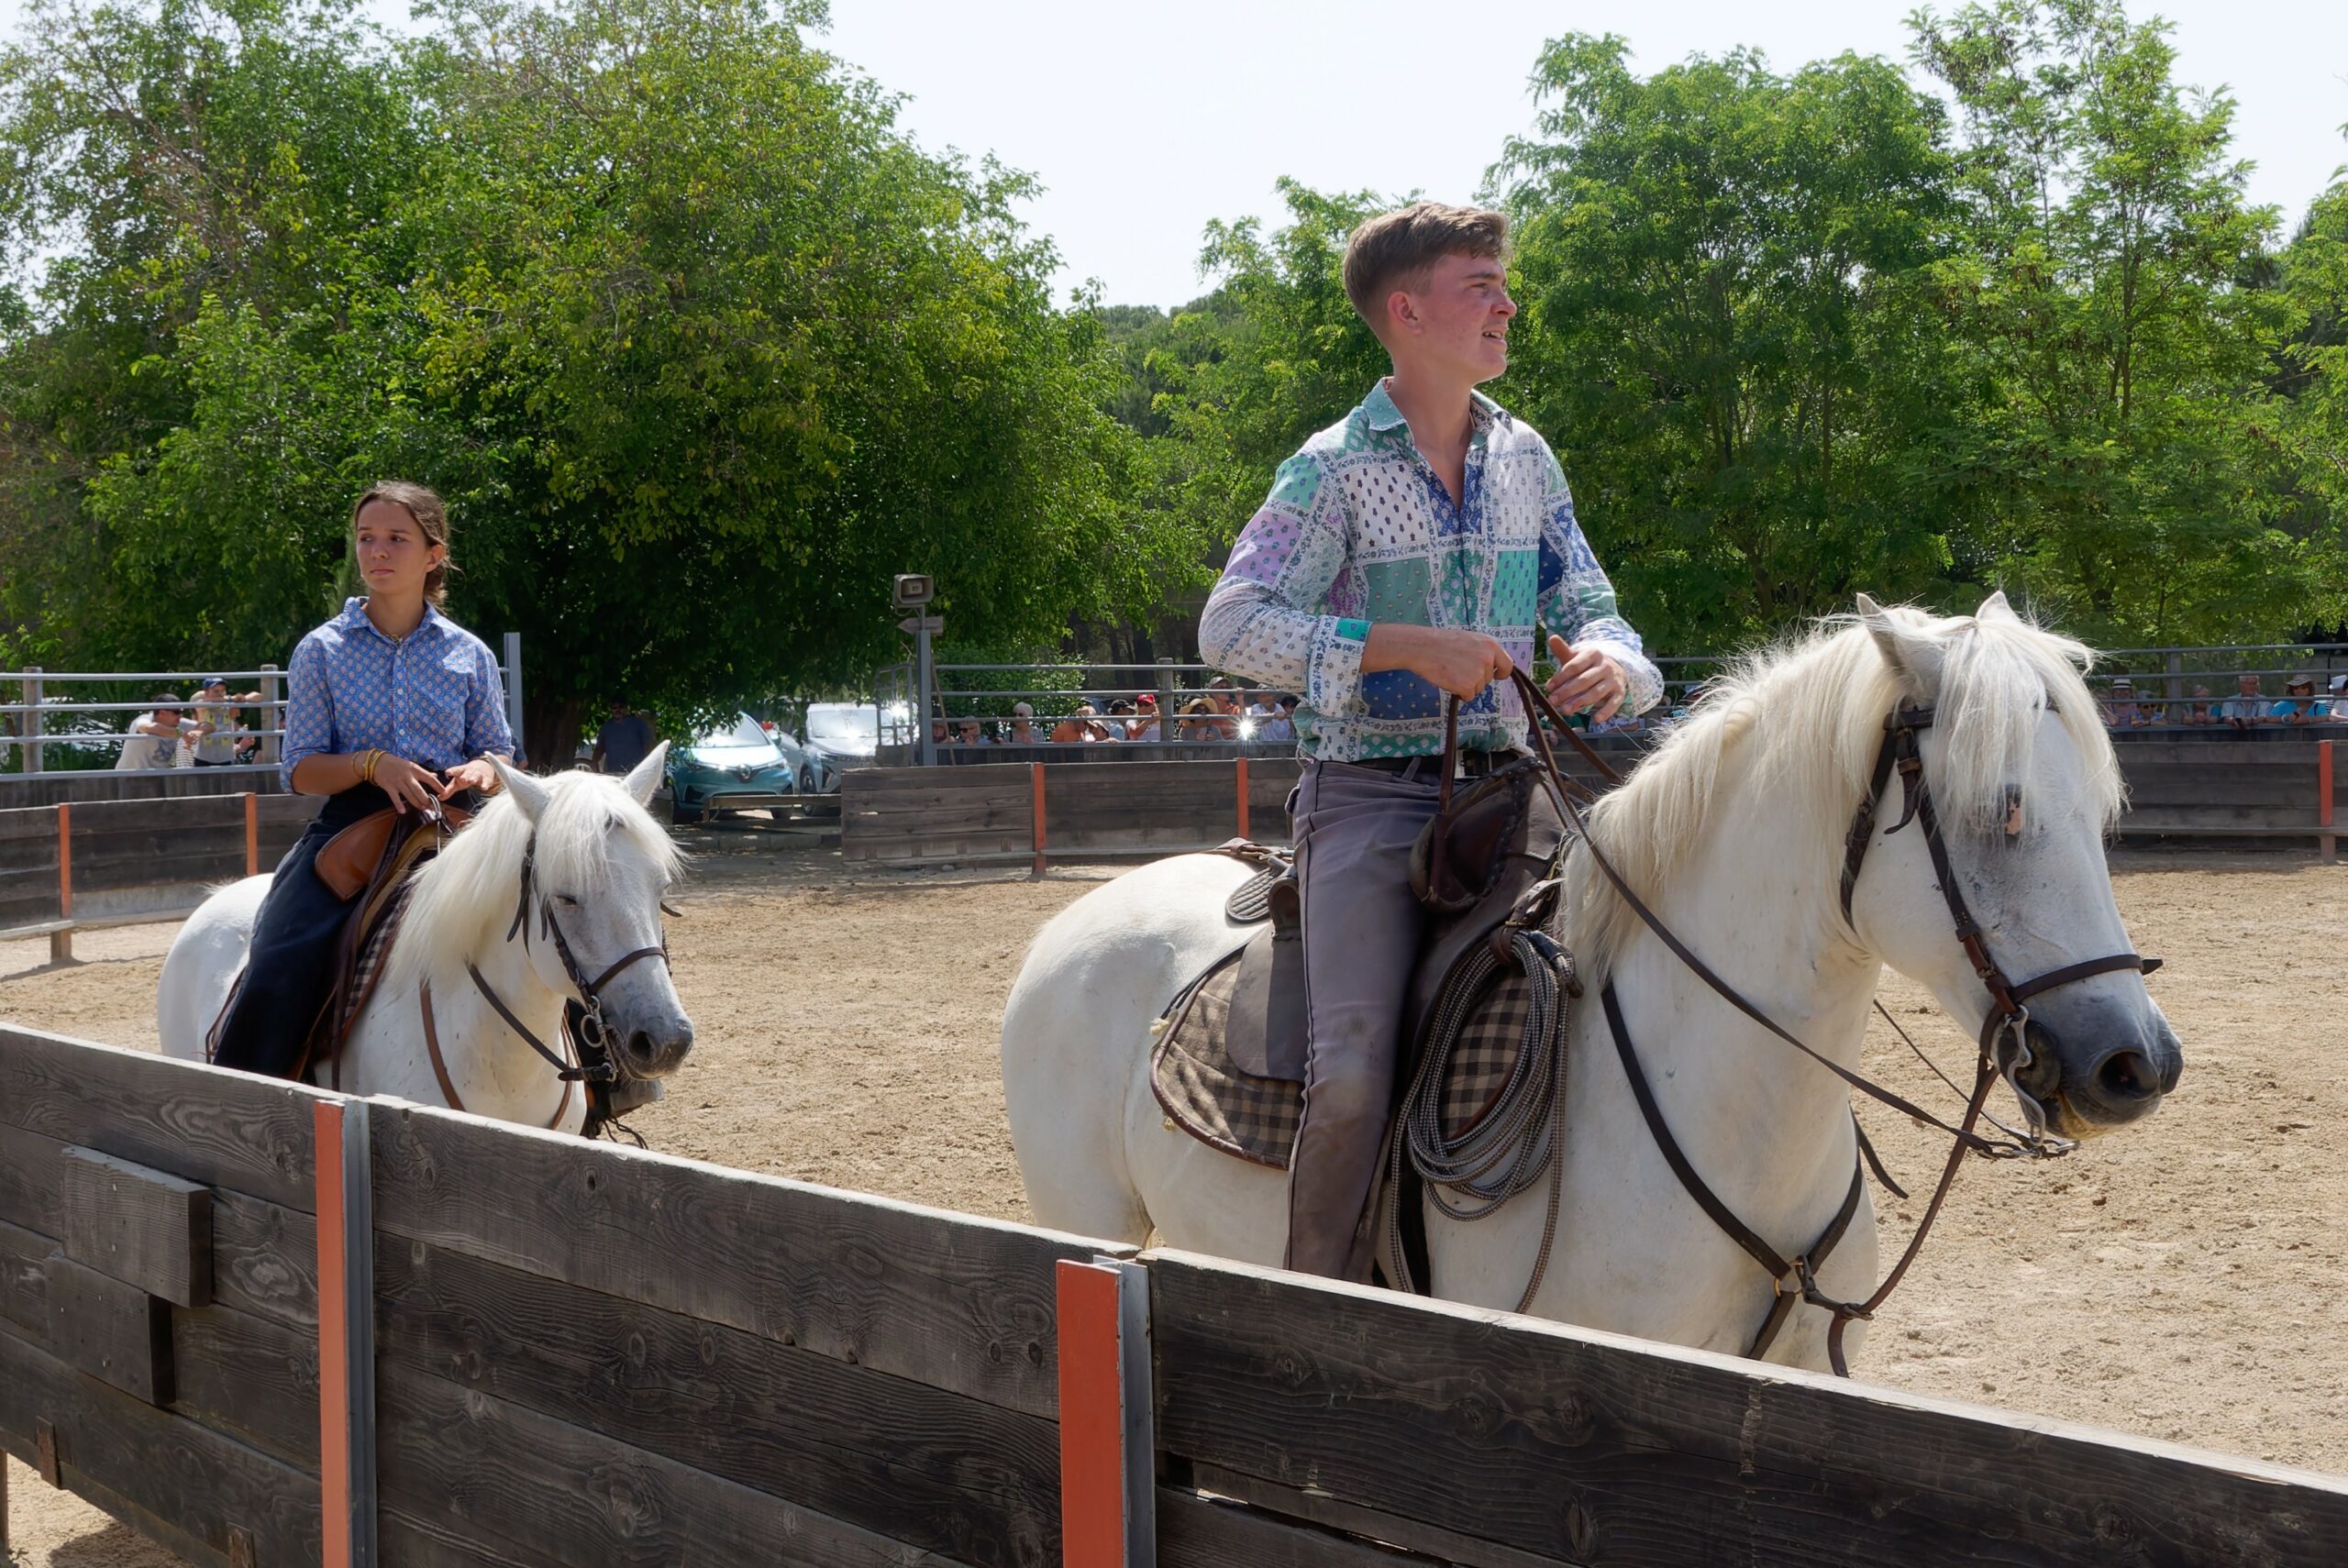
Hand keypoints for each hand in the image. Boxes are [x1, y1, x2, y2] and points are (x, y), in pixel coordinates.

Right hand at [374, 754, 447, 814]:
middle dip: (426, 799)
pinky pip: (395, 797)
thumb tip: (435, 775)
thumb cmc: (395, 763)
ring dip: (416, 803)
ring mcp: (397, 781)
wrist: (376, 762)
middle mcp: (407, 775)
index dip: (437, 786)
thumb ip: (422, 772)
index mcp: (414, 769)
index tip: (444, 792)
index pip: (429, 778)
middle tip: (432, 806)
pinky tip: (403, 811)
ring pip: (409, 795)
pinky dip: (399, 805)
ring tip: (423, 808)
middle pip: (419, 790)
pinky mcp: (389, 786)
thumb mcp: (410, 764)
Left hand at [442, 756, 504, 795]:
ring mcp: (478, 774)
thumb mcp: (457, 783)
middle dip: (464, 776)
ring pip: (476, 776)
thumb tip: (439, 798)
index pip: (455, 770)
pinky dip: (485, 784)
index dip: (451, 771)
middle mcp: (469, 772)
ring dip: (473, 778)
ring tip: (472, 781)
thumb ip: (448, 790)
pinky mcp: (486, 778)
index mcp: (460, 772)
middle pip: (466, 773)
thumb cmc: (466, 777)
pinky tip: (484, 787)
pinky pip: (486, 781)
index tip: (447, 772)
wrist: (482, 768)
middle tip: (462, 779)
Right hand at [1362, 624, 1512, 700]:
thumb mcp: (1469, 639)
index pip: (1507, 665)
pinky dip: (1459, 692)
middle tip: (1459, 669)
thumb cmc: (1441, 642)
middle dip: (1476, 678)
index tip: (1496, 676)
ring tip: (1451, 672)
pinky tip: (1449, 681)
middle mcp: (1487, 659)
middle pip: (1488, 679)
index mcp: (1490, 645)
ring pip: (1478, 688)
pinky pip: (1468, 696)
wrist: (1423, 647)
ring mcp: (1478, 674)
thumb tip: (1489, 665)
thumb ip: (1482, 651)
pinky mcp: (1468, 686)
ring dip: (1466, 685)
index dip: (1501, 672)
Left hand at [1545, 635, 1627, 720]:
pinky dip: (1606, 711)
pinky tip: (1596, 719)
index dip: (1560, 677)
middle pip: (1584, 680)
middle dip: (1567, 691)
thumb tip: (1551, 638)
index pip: (1574, 666)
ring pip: (1596, 692)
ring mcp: (1613, 679)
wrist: (1613, 667)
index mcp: (1593, 654)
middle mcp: (1605, 666)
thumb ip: (1563, 650)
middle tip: (1553, 701)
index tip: (1548, 687)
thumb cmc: (1587, 665)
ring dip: (1580, 702)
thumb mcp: (1576, 656)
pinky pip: (1614, 703)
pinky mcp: (1620, 692)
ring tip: (1565, 711)